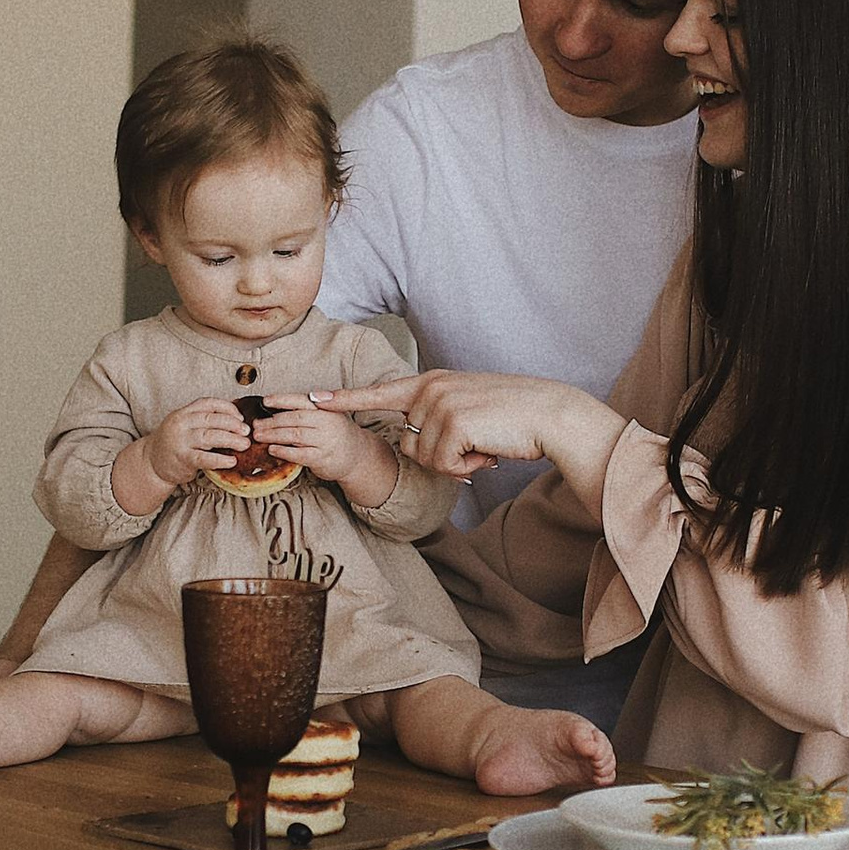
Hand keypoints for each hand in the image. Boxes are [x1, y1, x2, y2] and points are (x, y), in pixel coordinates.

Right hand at [141, 396, 252, 490]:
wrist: (151, 462)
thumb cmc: (174, 443)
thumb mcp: (185, 425)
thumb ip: (203, 420)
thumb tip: (235, 419)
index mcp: (183, 412)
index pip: (209, 404)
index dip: (228, 408)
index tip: (240, 417)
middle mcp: (181, 423)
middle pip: (212, 419)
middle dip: (233, 424)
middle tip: (247, 432)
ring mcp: (180, 441)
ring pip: (210, 436)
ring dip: (231, 440)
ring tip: (245, 445)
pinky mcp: (182, 458)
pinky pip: (204, 458)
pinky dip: (220, 459)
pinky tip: (232, 461)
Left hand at [253, 398, 385, 493]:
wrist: (357, 455)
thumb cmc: (335, 434)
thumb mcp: (326, 416)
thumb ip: (306, 411)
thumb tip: (273, 409)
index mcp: (326, 408)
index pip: (301, 401)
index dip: (282, 400)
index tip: (265, 400)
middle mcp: (327, 422)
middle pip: (294, 418)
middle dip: (272, 421)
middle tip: (255, 424)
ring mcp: (326, 440)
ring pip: (294, 435)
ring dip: (273, 435)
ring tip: (258, 436)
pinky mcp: (323, 458)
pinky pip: (299, 454)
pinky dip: (283, 451)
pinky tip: (272, 450)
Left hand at [324, 370, 574, 476]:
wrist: (548, 415)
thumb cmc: (511, 418)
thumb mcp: (465, 410)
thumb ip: (436, 420)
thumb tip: (420, 447)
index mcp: (429, 383)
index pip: (373, 392)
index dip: (336, 400)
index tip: (301, 399)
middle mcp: (428, 389)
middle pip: (407, 445)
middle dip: (440, 457)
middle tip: (475, 445)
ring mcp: (438, 404)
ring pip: (424, 459)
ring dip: (456, 462)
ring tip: (484, 443)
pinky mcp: (452, 423)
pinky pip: (443, 464)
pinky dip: (466, 466)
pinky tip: (487, 449)